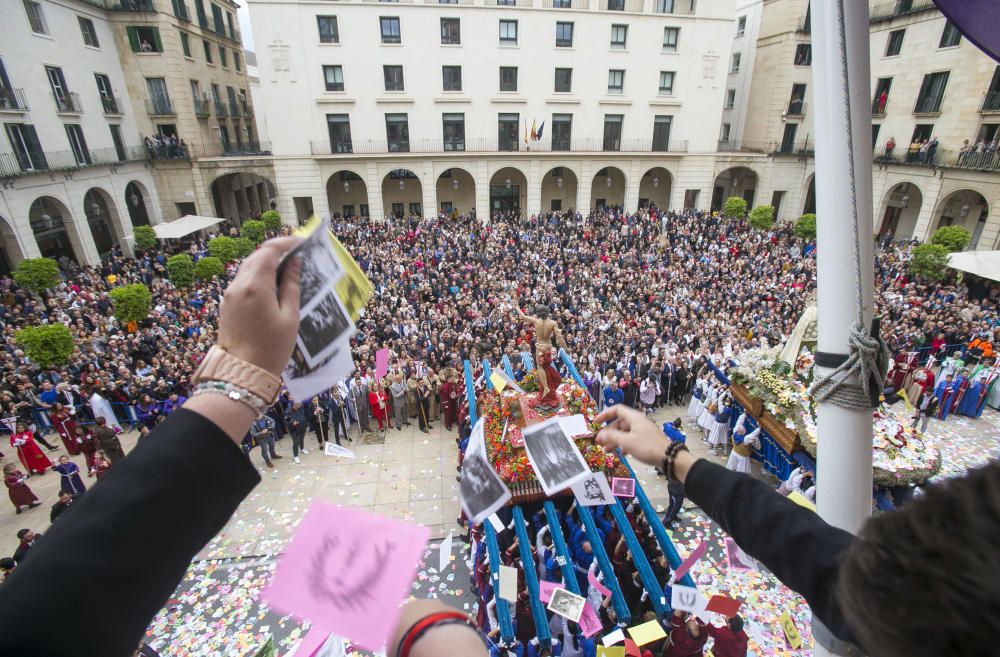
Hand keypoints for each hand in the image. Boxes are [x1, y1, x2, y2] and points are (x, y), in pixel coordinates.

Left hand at [217, 236, 302, 377]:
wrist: (242, 372)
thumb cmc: (271, 347)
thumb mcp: (289, 316)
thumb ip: (291, 286)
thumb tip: (294, 263)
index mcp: (255, 285)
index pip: (269, 250)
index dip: (285, 243)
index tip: (301, 243)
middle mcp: (238, 285)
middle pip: (256, 256)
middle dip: (276, 252)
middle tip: (296, 255)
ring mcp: (229, 295)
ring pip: (248, 268)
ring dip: (266, 264)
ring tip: (286, 271)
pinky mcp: (227, 305)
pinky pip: (243, 282)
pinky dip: (258, 277)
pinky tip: (272, 287)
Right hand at [594, 404, 668, 466]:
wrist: (669, 457)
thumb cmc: (647, 447)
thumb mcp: (627, 442)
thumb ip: (612, 437)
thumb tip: (600, 434)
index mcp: (634, 418)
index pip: (617, 409)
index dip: (605, 414)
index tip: (596, 422)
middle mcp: (638, 422)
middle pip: (619, 422)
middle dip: (608, 431)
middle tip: (599, 441)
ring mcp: (643, 431)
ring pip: (625, 432)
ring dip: (615, 440)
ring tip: (607, 450)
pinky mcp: (646, 440)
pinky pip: (631, 439)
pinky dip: (624, 444)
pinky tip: (621, 453)